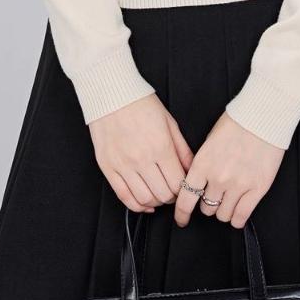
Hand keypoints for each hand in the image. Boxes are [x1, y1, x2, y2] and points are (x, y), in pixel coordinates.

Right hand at [88, 93, 193, 212]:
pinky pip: (123, 196)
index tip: (185, 186)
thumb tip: (191, 169)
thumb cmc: (142, 104)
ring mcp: (123, 165)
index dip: (184, 189)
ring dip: (156, 202)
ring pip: (144, 199)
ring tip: (159, 194)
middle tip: (173, 190)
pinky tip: (145, 203)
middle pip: (163, 194)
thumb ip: (182, 149)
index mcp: (161, 146)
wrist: (111, 94)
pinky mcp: (108, 168)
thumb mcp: (169, 122)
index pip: (178, 183)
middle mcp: (142, 159)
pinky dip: (137, 205)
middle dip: (172, 196)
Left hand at [174, 111, 285, 228]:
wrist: (263, 117)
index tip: (182, 219)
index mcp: (203, 164)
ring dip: (224, 210)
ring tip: (229, 199)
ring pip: (223, 215)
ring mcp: (238, 185)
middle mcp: (218, 177)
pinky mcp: (257, 189)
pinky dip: (237, 218)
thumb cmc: (236, 124)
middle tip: (215, 195)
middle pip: (206, 208)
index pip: (186, 199)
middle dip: (209, 203)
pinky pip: (241, 216)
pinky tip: (238, 211)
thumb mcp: (210, 141)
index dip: (182, 214)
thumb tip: (198, 183)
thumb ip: (202, 164)